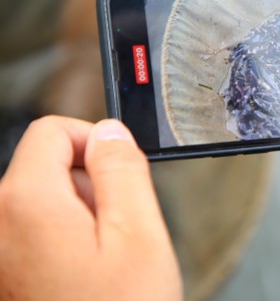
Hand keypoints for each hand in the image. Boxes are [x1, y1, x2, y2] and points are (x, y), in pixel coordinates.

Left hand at [0, 116, 181, 300]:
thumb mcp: (138, 233)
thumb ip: (122, 170)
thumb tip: (109, 131)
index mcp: (26, 203)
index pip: (52, 131)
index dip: (95, 142)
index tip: (121, 174)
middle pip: (47, 167)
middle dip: (89, 186)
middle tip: (117, 234)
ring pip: (44, 203)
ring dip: (79, 217)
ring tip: (102, 263)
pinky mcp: (6, 273)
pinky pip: (34, 234)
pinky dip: (63, 242)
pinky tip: (85, 277)